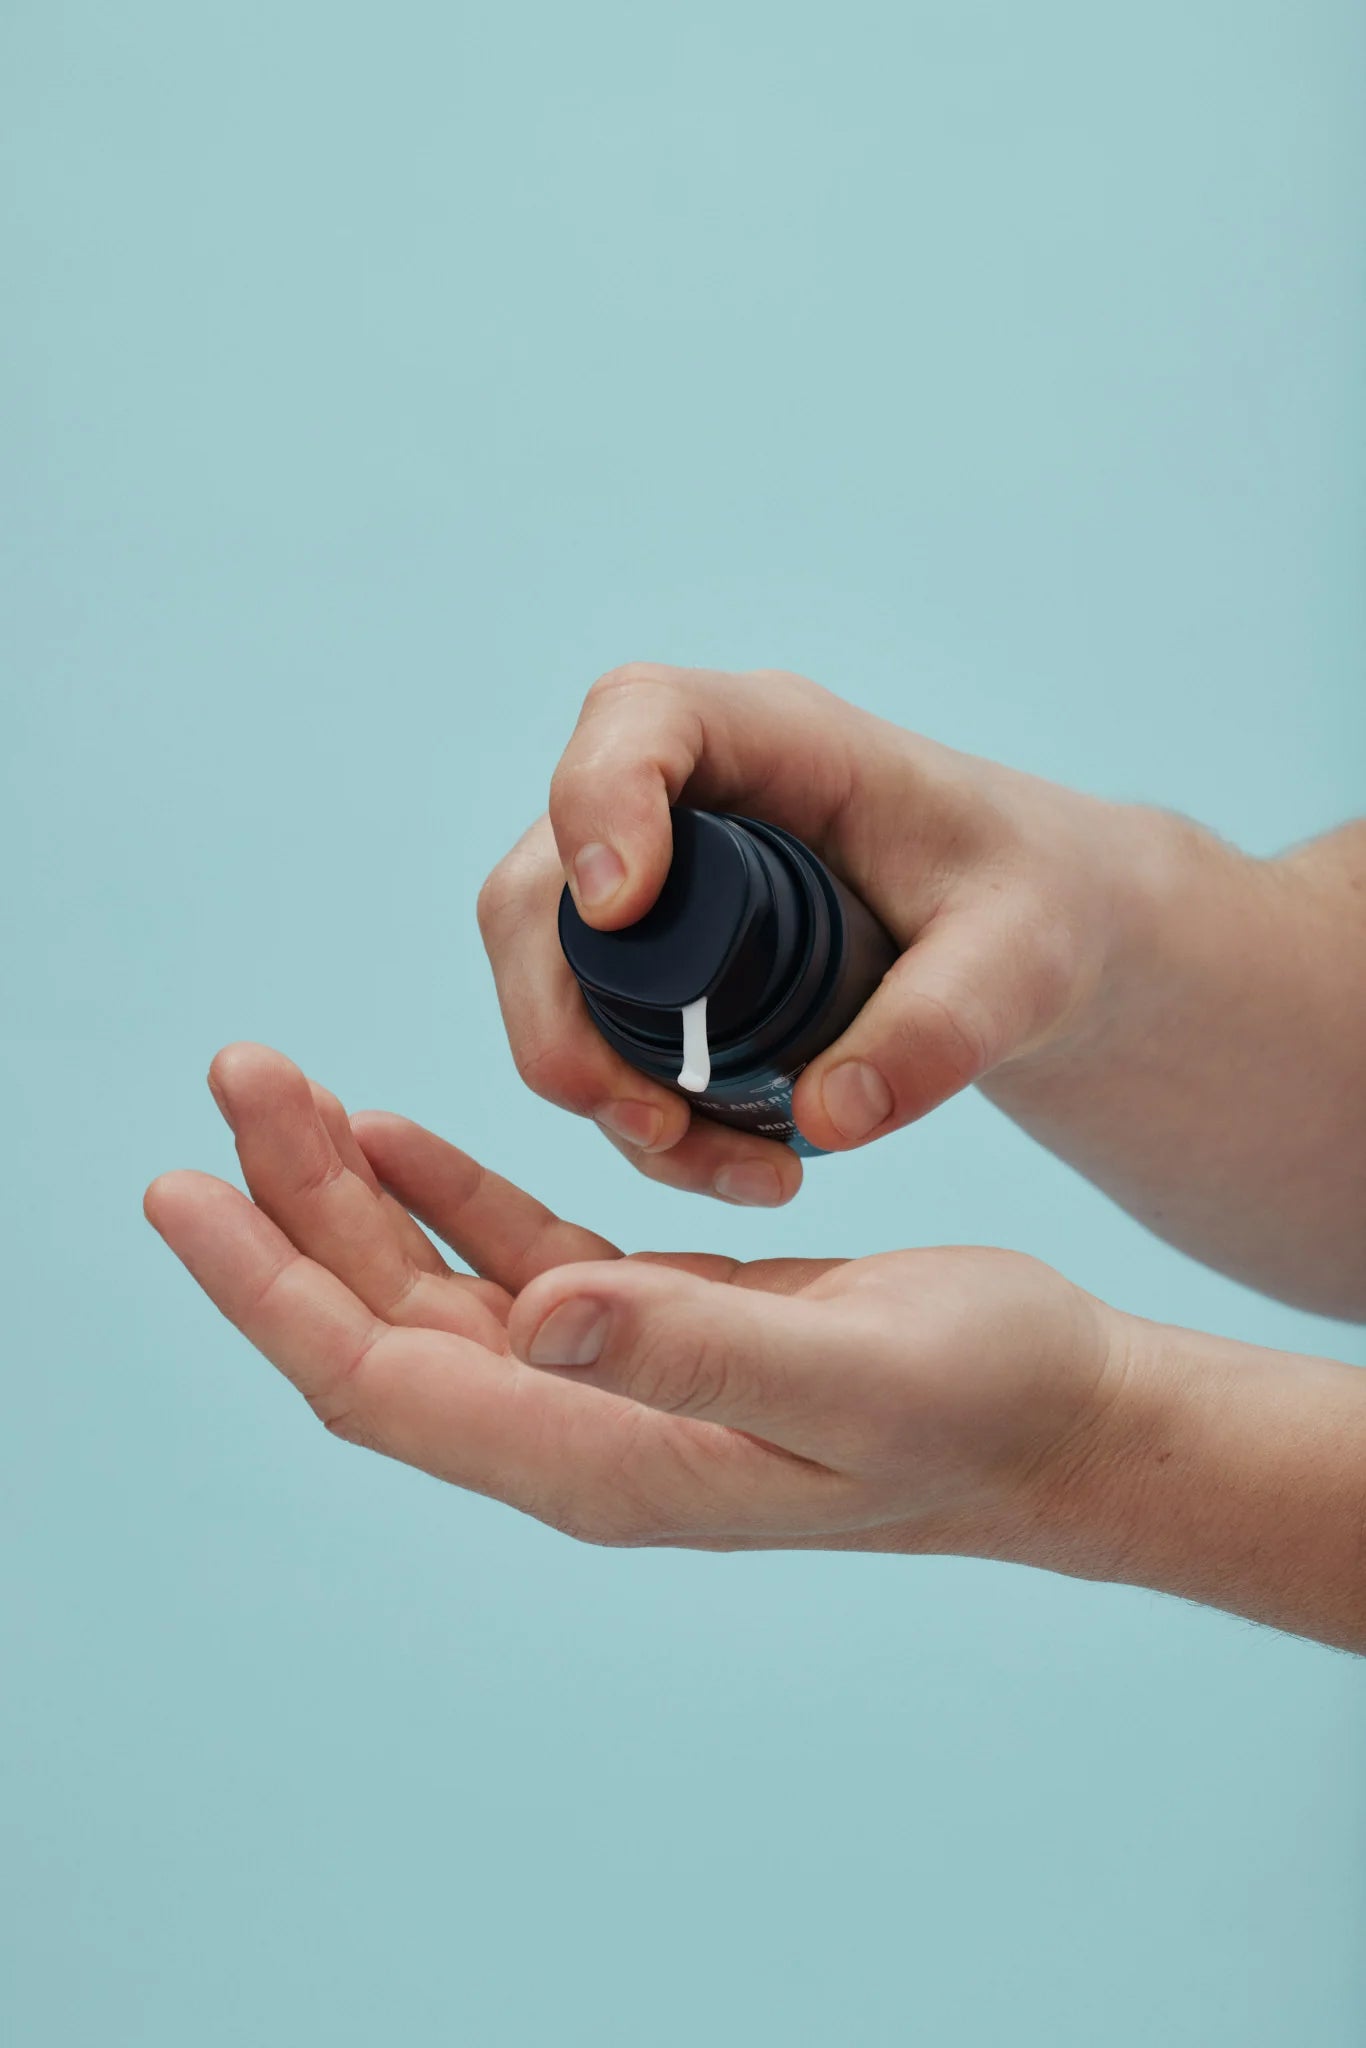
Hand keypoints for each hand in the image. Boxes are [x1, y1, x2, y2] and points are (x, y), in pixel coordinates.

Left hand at [143, 1044, 1117, 1554]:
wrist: (1058, 1415)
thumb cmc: (977, 1406)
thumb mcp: (849, 1378)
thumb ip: (689, 1355)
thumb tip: (532, 1323)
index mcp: (597, 1458)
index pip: (379, 1379)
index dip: (268, 1291)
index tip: (180, 1193)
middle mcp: (579, 1429)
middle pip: (379, 1323)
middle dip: (288, 1208)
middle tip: (238, 1074)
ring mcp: (610, 1382)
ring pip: (432, 1286)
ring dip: (350, 1191)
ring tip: (284, 1086)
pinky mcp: (652, 1329)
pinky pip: (513, 1260)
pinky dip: (447, 1193)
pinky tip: (397, 1134)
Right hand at [477, 662, 1140, 1203]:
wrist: (1035, 935)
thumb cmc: (1036, 906)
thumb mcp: (1024, 962)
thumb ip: (947, 1027)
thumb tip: (827, 1119)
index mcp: (778, 739)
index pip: (643, 719)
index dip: (601, 800)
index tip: (625, 909)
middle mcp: (689, 796)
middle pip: (546, 879)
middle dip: (561, 1015)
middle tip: (652, 1124)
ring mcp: (654, 879)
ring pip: (551, 976)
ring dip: (598, 1088)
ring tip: (731, 1172)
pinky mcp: (651, 960)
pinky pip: (588, 1035)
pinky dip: (633, 1115)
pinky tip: (733, 1168)